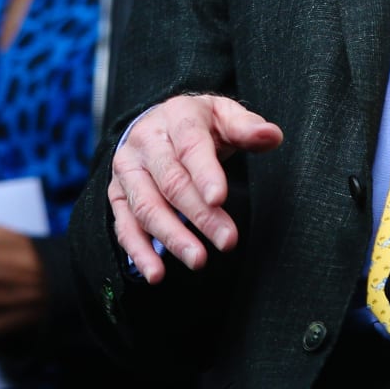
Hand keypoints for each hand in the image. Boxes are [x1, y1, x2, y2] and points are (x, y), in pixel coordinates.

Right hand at [106, 94, 282, 282]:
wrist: (159, 123)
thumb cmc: (201, 124)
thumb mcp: (226, 116)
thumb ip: (247, 128)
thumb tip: (272, 136)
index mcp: (177, 116)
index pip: (191, 146)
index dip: (205, 173)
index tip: (219, 198)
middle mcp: (146, 141)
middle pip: (171, 182)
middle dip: (200, 215)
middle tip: (227, 241)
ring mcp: (128, 169)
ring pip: (147, 207)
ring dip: (172, 237)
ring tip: (198, 260)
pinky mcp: (118, 194)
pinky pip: (124, 225)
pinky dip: (139, 251)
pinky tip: (156, 273)